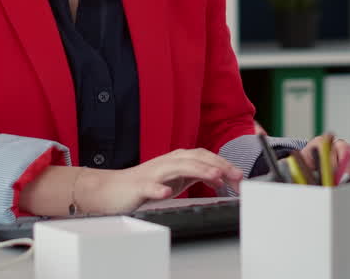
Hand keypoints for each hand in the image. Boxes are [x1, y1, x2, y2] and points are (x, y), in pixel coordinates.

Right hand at [83, 149, 242, 214]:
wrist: (110, 190)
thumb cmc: (143, 185)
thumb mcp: (175, 179)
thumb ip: (195, 175)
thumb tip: (221, 177)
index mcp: (176, 161)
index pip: (204, 156)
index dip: (223, 163)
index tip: (240, 175)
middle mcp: (166, 162)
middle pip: (195, 158)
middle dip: (217, 164)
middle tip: (236, 176)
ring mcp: (152, 173)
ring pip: (177, 167)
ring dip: (197, 170)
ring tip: (215, 176)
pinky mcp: (138, 187)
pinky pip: (149, 186)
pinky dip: (158, 188)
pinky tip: (167, 193)